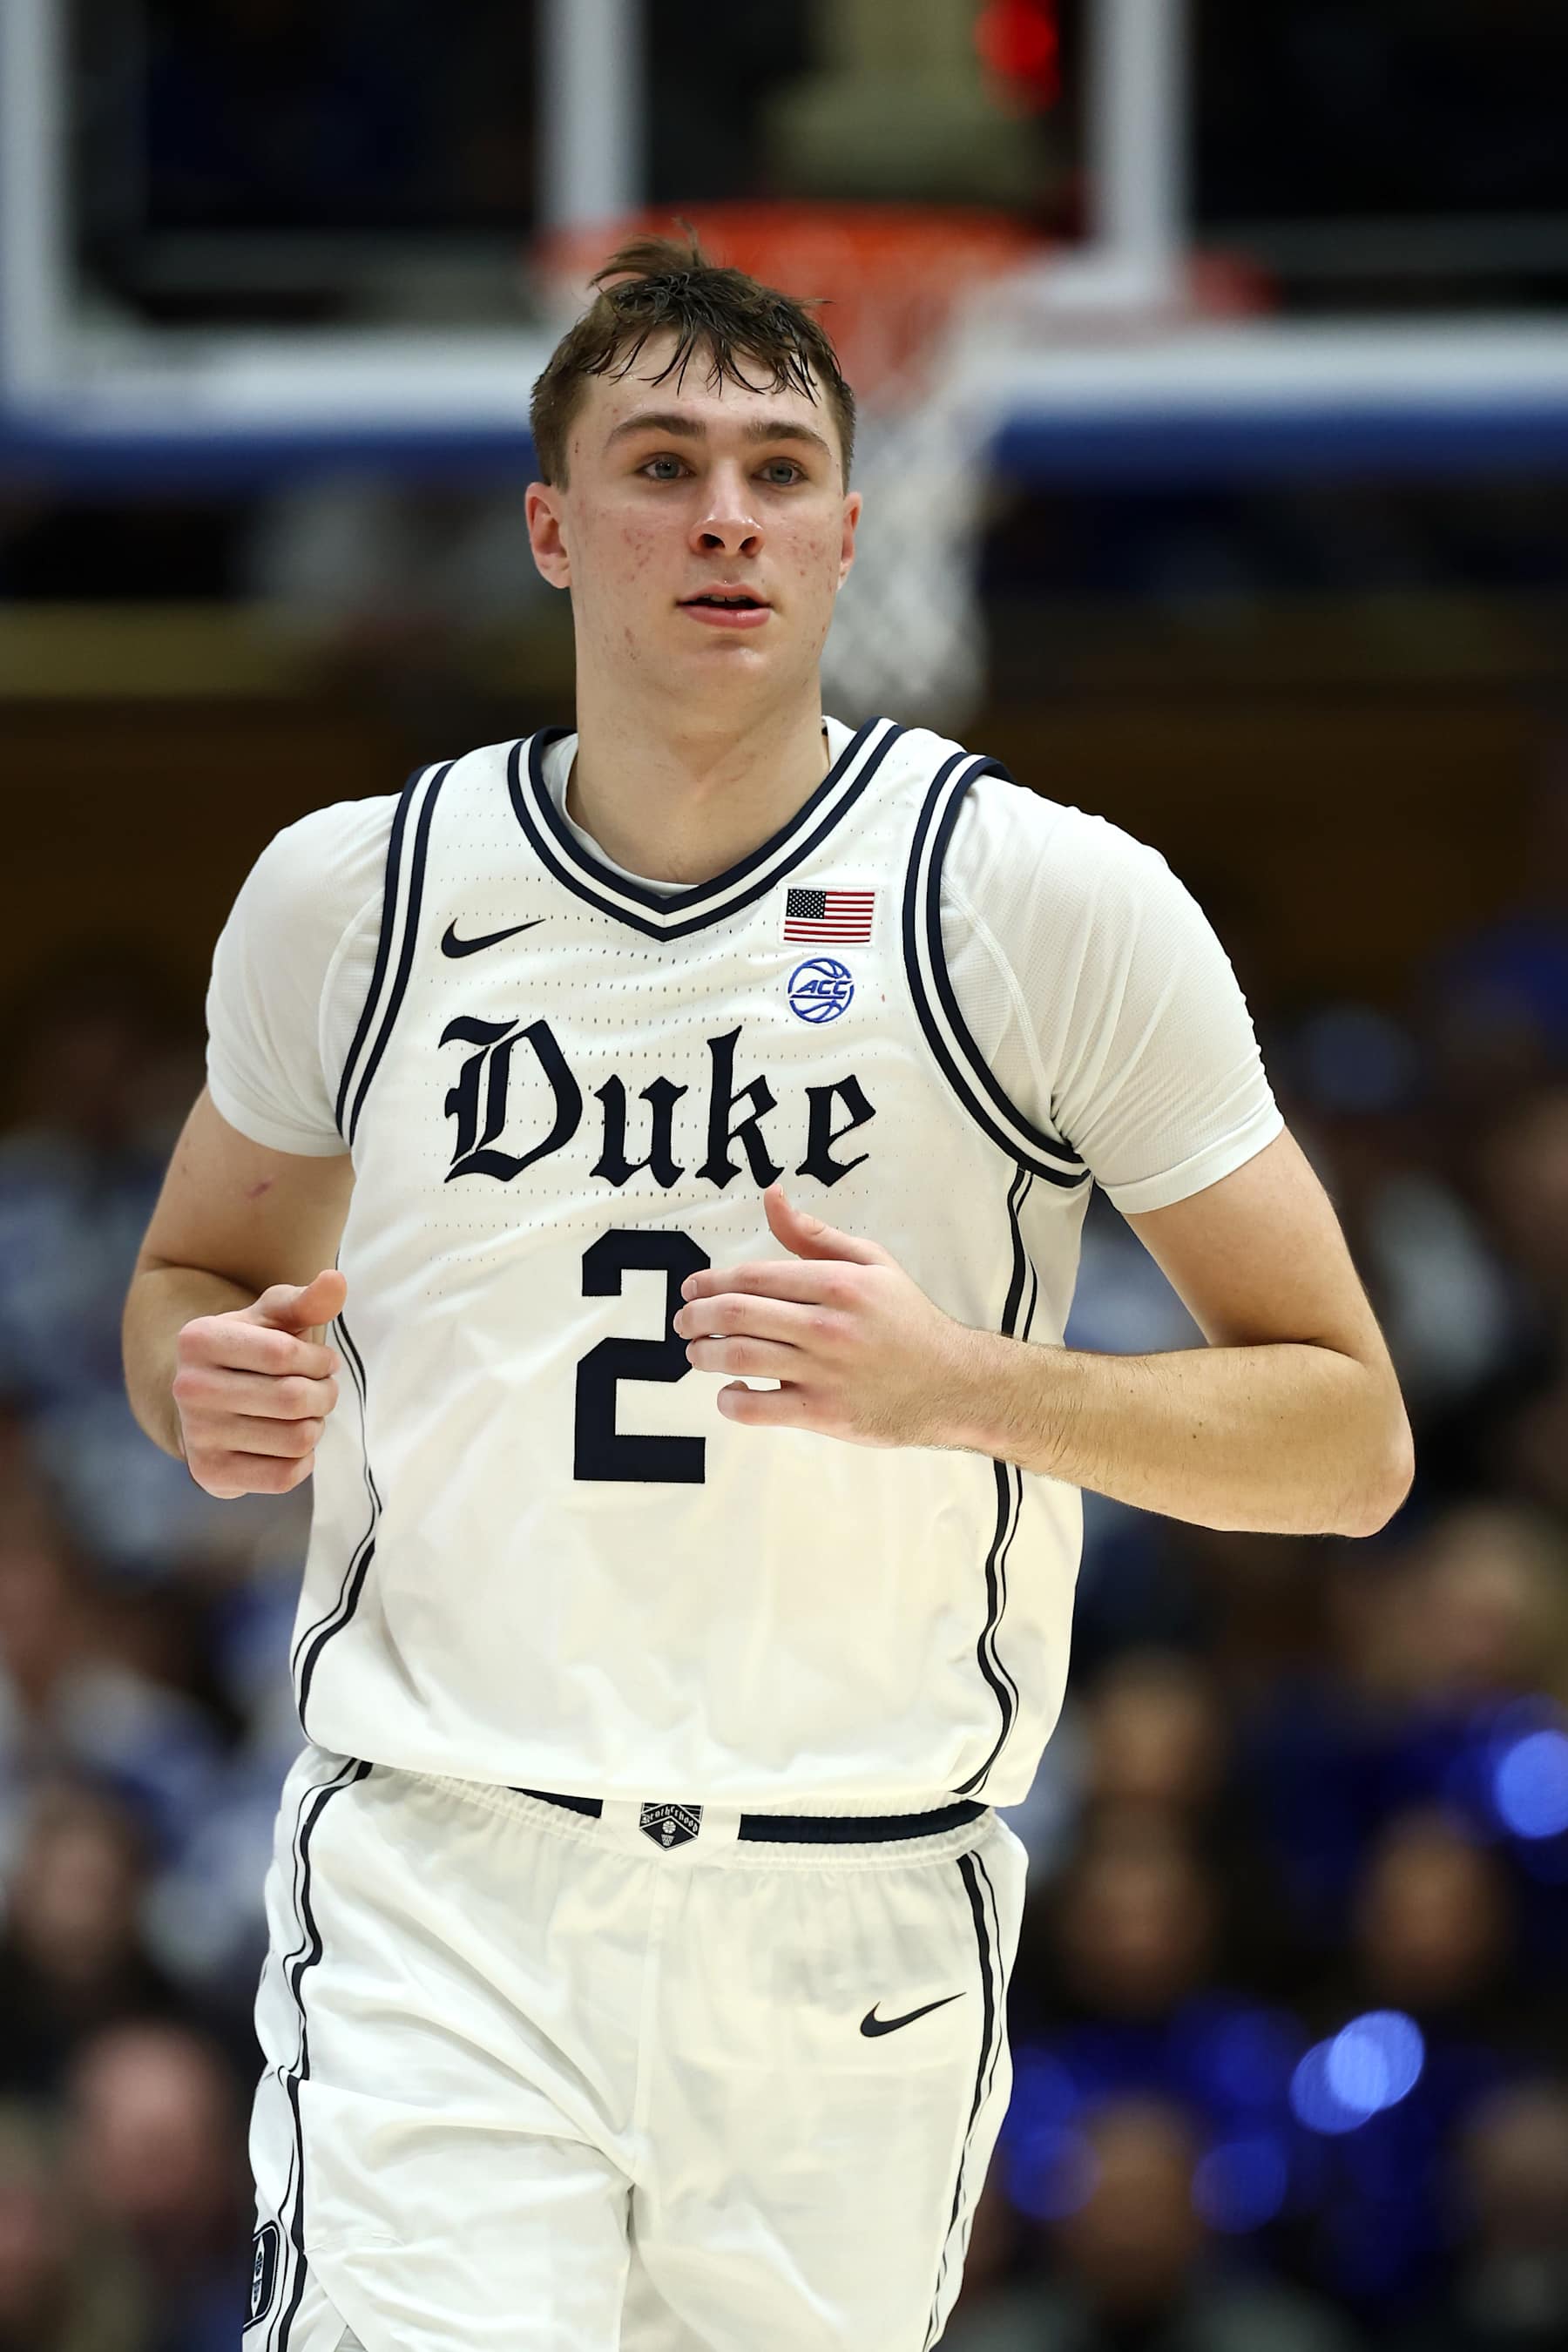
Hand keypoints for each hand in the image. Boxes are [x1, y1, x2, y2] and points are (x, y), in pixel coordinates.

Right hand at [172, 1269, 345, 1498]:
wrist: (208, 1403)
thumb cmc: (252, 1350)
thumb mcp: (274, 1318)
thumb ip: (307, 1300)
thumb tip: (336, 1280)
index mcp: (199, 1339)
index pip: (284, 1354)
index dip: (319, 1360)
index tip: (324, 1362)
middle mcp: (188, 1387)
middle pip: (293, 1399)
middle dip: (325, 1395)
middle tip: (324, 1391)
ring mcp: (196, 1435)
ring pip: (295, 1440)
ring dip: (316, 1427)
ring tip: (307, 1415)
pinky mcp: (210, 1474)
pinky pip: (284, 1477)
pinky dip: (303, 1461)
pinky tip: (291, 1444)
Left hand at [673, 1184, 976, 1447]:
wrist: (953, 1383)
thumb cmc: (906, 1320)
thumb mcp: (872, 1263)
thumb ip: (815, 1235)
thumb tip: (771, 1196)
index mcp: (837, 1283)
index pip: (752, 1278)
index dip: (709, 1283)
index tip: (691, 1289)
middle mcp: (827, 1325)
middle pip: (735, 1316)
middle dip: (694, 1317)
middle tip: (683, 1321)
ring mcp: (824, 1372)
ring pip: (739, 1359)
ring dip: (703, 1355)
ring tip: (697, 1353)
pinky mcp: (824, 1414)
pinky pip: (758, 1409)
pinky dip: (731, 1401)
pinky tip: (731, 1393)